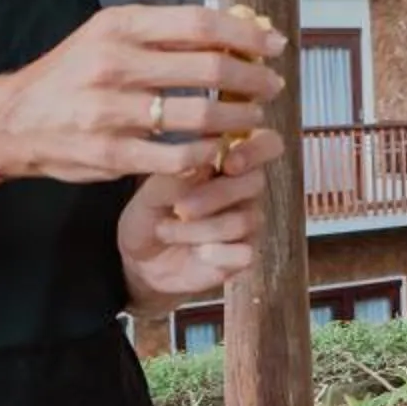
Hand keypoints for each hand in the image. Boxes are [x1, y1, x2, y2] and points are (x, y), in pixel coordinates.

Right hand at [0, 5, 285, 183]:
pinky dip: (207, 154)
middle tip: (271, 86)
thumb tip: (234, 25)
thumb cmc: (73, 74)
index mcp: (119, 27)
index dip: (246, 35)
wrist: (12, 120)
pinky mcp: (110, 153)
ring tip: (252, 118)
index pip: (199, 24)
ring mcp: (110, 112)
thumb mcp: (108, 36)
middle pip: (207, 70)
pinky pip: (176, 157)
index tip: (274, 45)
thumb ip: (163, 32)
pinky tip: (219, 149)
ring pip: (198, 118)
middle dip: (252, 80)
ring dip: (238, 120)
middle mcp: (113, 64)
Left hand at [116, 129, 284, 302]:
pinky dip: (215, 254)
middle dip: (217, 194)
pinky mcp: (245, 255)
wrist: (141, 261)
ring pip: (244, 220)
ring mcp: (248, 223)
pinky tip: (196, 254)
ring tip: (166, 231)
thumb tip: (202, 163)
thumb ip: (177, 175)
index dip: (255, 149)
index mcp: (227, 161)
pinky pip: (245, 252)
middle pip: (257, 181)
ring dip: (200, 228)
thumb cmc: (151, 215)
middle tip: (181, 208)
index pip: (265, 143)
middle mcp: (245, 190)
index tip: (228, 163)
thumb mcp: (151, 192)